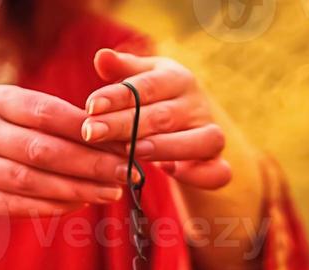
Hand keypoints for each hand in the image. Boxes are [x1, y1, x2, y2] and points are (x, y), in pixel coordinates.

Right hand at [0, 84, 130, 219]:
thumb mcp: (12, 119)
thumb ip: (53, 124)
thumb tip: (115, 139)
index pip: (47, 112)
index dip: (88, 130)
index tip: (124, 143)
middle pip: (41, 148)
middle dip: (90, 163)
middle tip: (126, 174)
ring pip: (28, 181)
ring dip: (74, 189)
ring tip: (108, 193)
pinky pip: (12, 205)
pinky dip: (48, 207)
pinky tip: (77, 206)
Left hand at [81, 49, 231, 190]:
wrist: (188, 130)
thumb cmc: (155, 103)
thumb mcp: (139, 83)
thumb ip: (122, 72)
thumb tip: (101, 57)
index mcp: (177, 79)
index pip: (146, 86)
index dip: (117, 96)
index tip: (90, 106)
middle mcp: (197, 105)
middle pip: (162, 115)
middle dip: (125, 124)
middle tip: (92, 132)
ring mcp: (211, 134)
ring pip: (198, 140)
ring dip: (165, 146)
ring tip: (133, 151)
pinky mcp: (217, 164)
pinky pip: (218, 172)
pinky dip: (199, 174)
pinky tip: (171, 172)